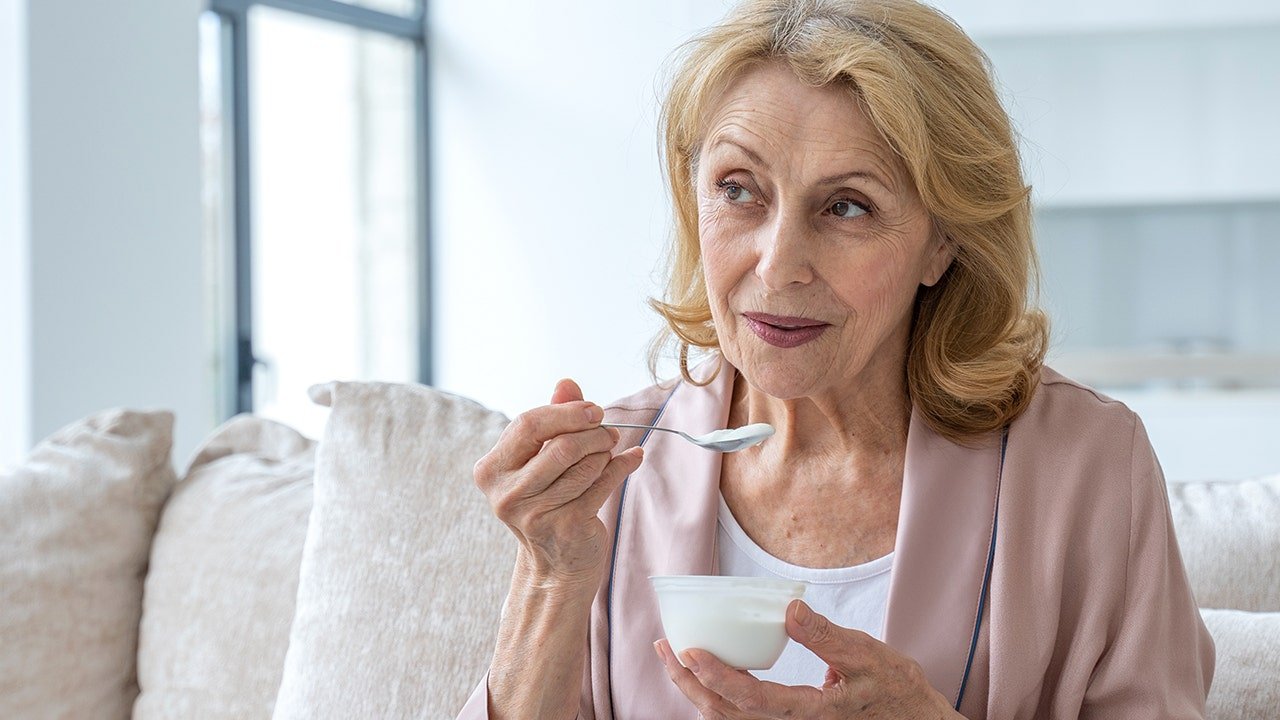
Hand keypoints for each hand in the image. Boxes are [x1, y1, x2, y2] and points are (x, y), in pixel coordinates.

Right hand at [474, 378, 642, 587]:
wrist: (555, 566)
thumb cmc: (547, 502)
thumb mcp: (540, 460)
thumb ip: (552, 419)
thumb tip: (566, 383)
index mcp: (491, 471)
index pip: (528, 424)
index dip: (566, 413)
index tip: (593, 411)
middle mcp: (506, 494)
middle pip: (562, 444)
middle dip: (593, 433)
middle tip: (609, 432)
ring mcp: (535, 514)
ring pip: (586, 464)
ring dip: (606, 453)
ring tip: (610, 453)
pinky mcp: (567, 526)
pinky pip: (604, 483)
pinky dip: (623, 466)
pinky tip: (632, 459)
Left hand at [654, 600, 959, 718]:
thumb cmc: (896, 688)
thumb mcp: (869, 655)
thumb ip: (828, 636)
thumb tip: (790, 610)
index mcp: (812, 714)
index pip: (752, 701)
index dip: (716, 677)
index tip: (688, 651)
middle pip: (728, 716)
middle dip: (690, 684)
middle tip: (664, 649)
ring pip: (731, 719)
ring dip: (699, 691)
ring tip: (676, 658)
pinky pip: (744, 715)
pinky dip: (719, 696)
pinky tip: (708, 672)